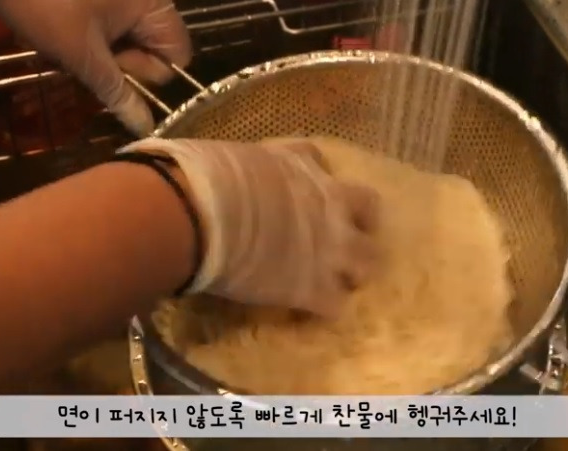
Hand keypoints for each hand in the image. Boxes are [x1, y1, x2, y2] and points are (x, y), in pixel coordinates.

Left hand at [0, 0, 191, 136]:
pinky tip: (64, 36)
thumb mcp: (83, 57)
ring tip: (69, 47)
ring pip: (128, 40)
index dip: (149, 73)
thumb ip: (118, 93)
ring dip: (103, 54)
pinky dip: (91, 39)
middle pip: (154, 48)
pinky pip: (110, 27)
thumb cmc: (43, 7)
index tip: (113, 68)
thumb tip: (145, 127)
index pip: (178, 56)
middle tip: (86, 58)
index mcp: (153, 3)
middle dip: (122, 63)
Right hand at [120, 138, 381, 316]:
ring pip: (368, 261)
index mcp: (297, 163)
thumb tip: (199, 173)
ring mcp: (329, 246)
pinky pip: (335, 305)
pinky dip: (323, 308)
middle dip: (359, 222)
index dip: (313, 177)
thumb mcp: (221, 157)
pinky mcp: (315, 287)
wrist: (199, 214)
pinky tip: (306, 311)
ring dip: (351, 270)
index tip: (300, 189)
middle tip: (338, 235)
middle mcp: (327, 200)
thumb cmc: (199, 177)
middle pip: (368, 207)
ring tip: (331, 281)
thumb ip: (229, 168)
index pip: (318, 161)